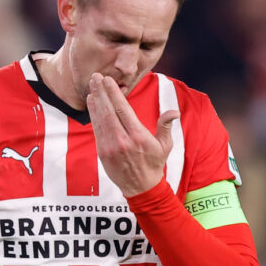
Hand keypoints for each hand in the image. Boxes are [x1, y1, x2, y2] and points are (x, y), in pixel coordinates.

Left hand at [86, 73, 177, 196]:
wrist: (141, 188)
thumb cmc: (154, 164)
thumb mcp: (165, 145)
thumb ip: (165, 126)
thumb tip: (173, 112)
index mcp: (138, 136)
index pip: (123, 109)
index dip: (114, 93)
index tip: (108, 80)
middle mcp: (122, 140)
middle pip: (109, 111)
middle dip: (101, 92)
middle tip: (95, 77)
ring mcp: (110, 147)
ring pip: (100, 119)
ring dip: (95, 101)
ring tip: (92, 86)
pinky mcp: (102, 152)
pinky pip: (97, 129)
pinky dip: (93, 114)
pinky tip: (92, 103)